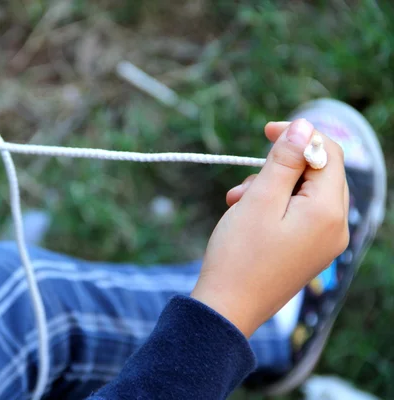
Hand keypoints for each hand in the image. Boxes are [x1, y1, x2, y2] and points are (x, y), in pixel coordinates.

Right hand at [191, 119, 348, 337]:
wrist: (228, 308)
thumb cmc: (239, 254)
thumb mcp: (259, 200)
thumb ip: (285, 161)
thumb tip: (305, 126)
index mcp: (328, 212)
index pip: (328, 154)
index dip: (300, 136)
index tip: (266, 131)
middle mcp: (335, 228)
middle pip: (318, 174)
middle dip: (281, 167)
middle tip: (246, 179)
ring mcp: (324, 243)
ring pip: (305, 195)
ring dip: (272, 188)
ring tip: (237, 202)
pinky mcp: (309, 253)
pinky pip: (299, 215)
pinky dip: (274, 207)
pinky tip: (246, 215)